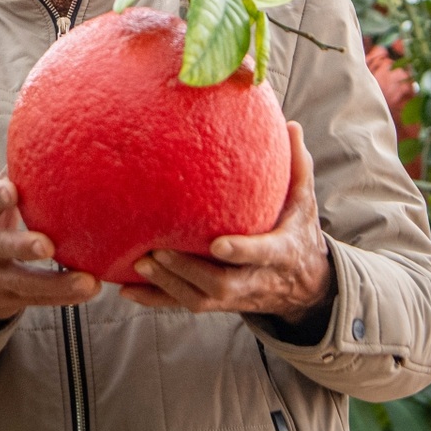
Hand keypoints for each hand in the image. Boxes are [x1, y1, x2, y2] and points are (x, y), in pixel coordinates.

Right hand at [0, 176, 99, 326]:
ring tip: (88, 282)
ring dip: (58, 283)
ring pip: (25, 282)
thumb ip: (10, 173)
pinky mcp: (7, 300)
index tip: (12, 191)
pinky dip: (65, 295)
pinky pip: (39, 300)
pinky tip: (92, 288)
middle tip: (47, 245)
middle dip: (21, 246)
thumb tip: (41, 126)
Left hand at [119, 122, 335, 322]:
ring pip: (199, 299)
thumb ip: (298, 168)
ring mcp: (234, 296)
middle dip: (188, 271)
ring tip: (139, 262)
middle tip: (158, 251)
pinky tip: (125, 289)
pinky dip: (155, 299)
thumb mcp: (305, 203)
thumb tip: (291, 125)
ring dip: (167, 284)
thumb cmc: (297, 232)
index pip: (262, 254)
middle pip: (221, 284)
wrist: (302, 286)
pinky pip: (183, 304)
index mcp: (280, 253)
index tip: (217, 245)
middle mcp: (255, 279)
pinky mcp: (216, 302)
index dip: (241, 252)